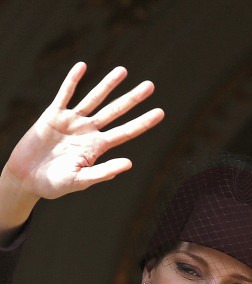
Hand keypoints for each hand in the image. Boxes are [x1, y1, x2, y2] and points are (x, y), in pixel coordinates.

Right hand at [0, 62, 163, 234]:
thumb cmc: (54, 184)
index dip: (143, 122)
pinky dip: (72, 81)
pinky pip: (64, 95)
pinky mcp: (52, 116)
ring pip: (94, 99)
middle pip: (115, 111)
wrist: (26, 179)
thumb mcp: (80, 180)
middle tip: (151, 86)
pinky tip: (83, 66)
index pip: (126, 132)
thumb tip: (129, 164)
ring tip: (123, 71)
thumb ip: (103, 172)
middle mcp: (88, 131)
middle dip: (132, 99)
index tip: (160, 113)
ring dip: (108, 85)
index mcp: (98, 147)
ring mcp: (71, 122)